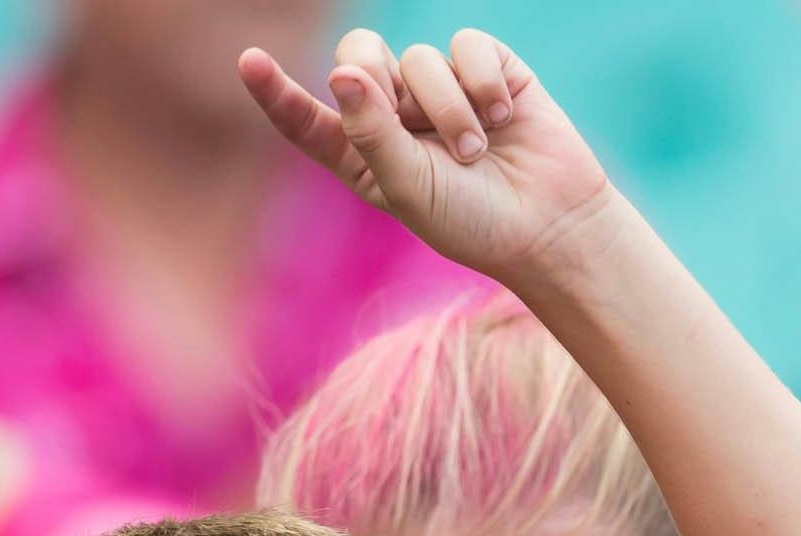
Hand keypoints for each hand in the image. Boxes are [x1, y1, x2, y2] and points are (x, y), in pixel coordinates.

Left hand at [238, 29, 612, 285]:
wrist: (551, 225)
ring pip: (419, 59)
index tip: (249, 62)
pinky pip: (467, 46)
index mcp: (361, 151)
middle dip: (374, 76)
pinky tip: (505, 117)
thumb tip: (345, 72)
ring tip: (478, 151)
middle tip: (403, 114)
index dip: (277, 92)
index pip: (307, 116)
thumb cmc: (474, 222)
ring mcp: (440, 88)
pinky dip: (483, 83)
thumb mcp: (409, 187)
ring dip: (449, 110)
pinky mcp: (488, 70)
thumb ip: (372, 132)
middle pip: (358, 58)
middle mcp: (394, 113)